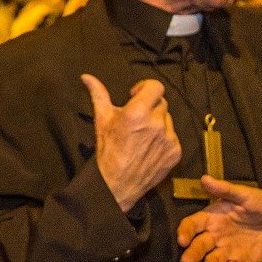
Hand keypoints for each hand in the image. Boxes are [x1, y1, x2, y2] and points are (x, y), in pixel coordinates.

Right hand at [81, 75, 181, 212]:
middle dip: (150, 106)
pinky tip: (150, 145)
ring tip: (143, 133)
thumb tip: (87, 78)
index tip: (138, 94)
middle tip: (138, 117)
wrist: (116, 183)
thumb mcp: (101, 119)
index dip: (146, 87)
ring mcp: (167, 139)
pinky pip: (173, 136)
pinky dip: (164, 138)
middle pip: (161, 102)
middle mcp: (155, 124)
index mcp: (137, 113)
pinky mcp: (175, 152)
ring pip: (168, 119)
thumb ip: (97, 94)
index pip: (156, 87)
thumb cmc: (108, 151)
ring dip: (158, 122)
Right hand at [176, 176, 261, 261]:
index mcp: (211, 218)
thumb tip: (204, 178)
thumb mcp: (244, 194)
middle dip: (191, 255)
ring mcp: (226, 251)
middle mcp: (214, 236)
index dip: (185, 231)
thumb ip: (225, 189)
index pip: (192, 225)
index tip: (182, 239)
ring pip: (212, 261)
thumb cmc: (259, 205)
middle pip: (198, 246)